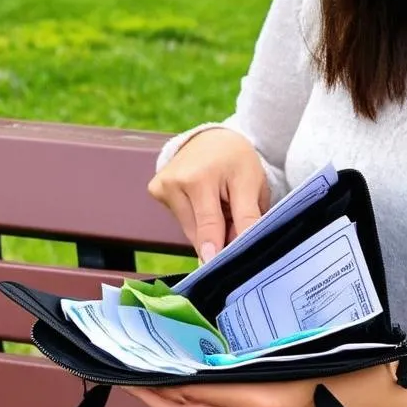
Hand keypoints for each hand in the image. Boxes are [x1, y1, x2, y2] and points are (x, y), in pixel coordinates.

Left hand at [126, 363, 406, 406]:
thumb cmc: (356, 369)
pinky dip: (193, 406)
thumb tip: (212, 333)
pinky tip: (187, 386)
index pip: (194, 390)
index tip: (130, 357)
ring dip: (170, 400)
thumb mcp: (309, 347)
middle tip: (124, 365)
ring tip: (147, 373)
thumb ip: (260, 346)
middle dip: (152, 391)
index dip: (157, 376)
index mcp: (262, 400)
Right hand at [148, 128, 268, 261]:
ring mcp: (161, 186)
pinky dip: (196, 219)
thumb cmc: (237, 161)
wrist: (214, 138)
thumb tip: (237, 250)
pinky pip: (181, 220)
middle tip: (234, 222)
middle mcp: (174, 181)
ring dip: (208, 230)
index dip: (216, 250)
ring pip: (190, 230)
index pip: (211, 224)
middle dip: (219, 237)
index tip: (214, 268)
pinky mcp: (155, 190)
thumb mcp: (252, 184)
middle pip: (199, 231)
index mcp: (200, 177)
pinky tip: (203, 201)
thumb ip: (247, 217)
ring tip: (220, 206)